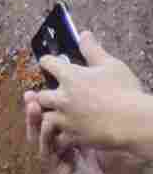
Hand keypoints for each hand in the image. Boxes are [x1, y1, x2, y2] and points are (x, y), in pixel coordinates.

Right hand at [23, 92, 145, 173]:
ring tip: (31, 105)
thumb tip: (115, 98)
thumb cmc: (128, 172)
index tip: (49, 86)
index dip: (55, 103)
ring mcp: (63, 159)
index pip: (65, 116)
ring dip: (35, 122)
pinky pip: (48, 154)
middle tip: (32, 93)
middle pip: (49, 123)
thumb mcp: (120, 142)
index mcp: (84, 137)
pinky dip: (44, 140)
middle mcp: (71, 146)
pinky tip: (42, 128)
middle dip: (39, 108)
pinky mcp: (60, 172)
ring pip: (44, 137)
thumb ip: (113, 126)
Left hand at [35, 34, 152, 155]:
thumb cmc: (125, 91)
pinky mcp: (72, 136)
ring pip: (46, 118)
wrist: (132, 122)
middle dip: (44, 95)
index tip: (48, 62)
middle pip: (40, 95)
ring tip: (57, 116)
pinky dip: (61, 136)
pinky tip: (68, 134)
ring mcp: (65, 119)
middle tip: (51, 95)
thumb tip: (84, 34)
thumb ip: (93, 50)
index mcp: (70, 76)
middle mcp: (62, 97)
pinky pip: (59, 138)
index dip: (48, 62)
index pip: (48, 63)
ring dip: (50, 116)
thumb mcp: (111, 64)